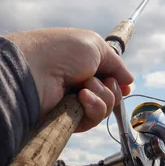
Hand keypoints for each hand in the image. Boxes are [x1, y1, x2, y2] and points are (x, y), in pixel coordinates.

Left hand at [4, 28, 133, 132]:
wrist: (35, 71)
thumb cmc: (61, 51)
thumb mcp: (96, 46)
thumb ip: (116, 64)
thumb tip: (129, 80)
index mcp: (83, 62)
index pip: (108, 76)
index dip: (118, 80)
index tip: (124, 82)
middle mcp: (78, 81)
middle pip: (111, 93)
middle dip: (111, 87)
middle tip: (99, 79)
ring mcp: (73, 101)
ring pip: (105, 107)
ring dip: (102, 96)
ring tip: (85, 88)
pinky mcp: (69, 119)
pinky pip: (93, 119)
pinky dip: (94, 108)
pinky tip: (81, 98)